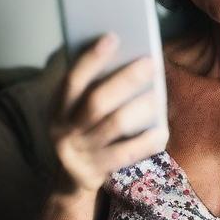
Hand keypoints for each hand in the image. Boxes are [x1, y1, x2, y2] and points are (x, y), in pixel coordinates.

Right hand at [47, 34, 167, 195]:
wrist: (69, 182)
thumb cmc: (82, 134)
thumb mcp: (74, 113)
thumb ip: (90, 90)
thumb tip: (124, 58)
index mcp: (58, 108)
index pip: (72, 80)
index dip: (91, 59)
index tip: (112, 38)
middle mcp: (65, 129)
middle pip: (97, 102)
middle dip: (126, 80)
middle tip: (150, 63)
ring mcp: (81, 152)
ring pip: (115, 126)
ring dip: (140, 107)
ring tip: (159, 94)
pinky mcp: (97, 171)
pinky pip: (127, 154)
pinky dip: (146, 141)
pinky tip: (162, 130)